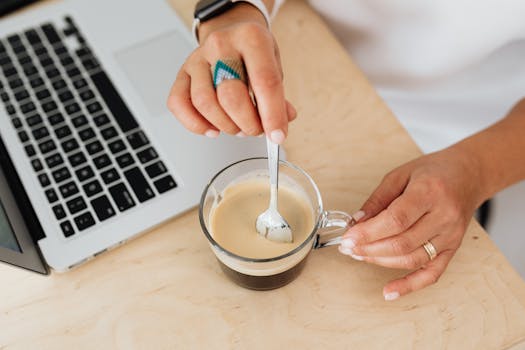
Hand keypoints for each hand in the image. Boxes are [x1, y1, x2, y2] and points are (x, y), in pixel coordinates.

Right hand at [167, 4, 295, 142]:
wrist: (230, 33)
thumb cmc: (252, 52)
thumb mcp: (274, 66)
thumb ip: (278, 96)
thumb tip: (281, 122)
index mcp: (250, 37)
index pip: (264, 81)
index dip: (272, 115)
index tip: (277, 135)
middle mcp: (221, 44)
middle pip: (231, 96)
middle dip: (247, 123)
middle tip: (256, 130)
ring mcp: (197, 58)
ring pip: (204, 102)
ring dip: (225, 126)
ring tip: (238, 128)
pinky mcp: (182, 73)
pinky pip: (179, 104)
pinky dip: (196, 124)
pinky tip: (213, 128)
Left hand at [339, 146, 484, 299]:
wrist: (468, 175)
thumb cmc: (434, 172)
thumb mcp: (400, 175)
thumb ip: (378, 199)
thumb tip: (356, 222)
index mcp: (429, 193)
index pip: (395, 220)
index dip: (368, 233)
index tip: (348, 237)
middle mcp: (444, 216)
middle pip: (401, 242)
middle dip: (369, 249)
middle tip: (348, 248)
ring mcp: (451, 236)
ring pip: (412, 259)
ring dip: (381, 262)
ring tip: (360, 256)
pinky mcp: (452, 249)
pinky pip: (431, 273)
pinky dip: (409, 285)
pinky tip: (389, 291)